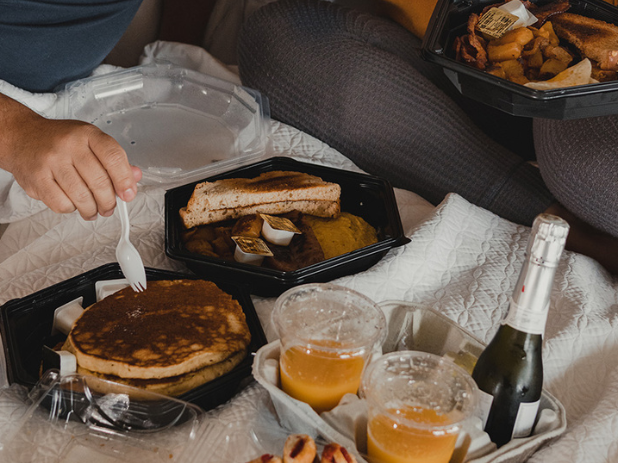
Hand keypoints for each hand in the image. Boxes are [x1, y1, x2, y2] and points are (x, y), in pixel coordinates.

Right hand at [0, 93, 141, 219]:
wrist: (21, 137)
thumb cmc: (60, 141)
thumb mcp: (90, 142)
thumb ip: (114, 160)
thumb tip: (135, 177)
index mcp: (88, 134)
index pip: (114, 157)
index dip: (125, 180)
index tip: (128, 194)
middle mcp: (69, 145)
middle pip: (99, 181)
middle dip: (109, 201)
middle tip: (109, 208)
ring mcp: (51, 161)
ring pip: (81, 196)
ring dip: (91, 210)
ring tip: (92, 210)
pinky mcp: (37, 178)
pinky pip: (62, 204)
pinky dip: (71, 209)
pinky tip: (72, 204)